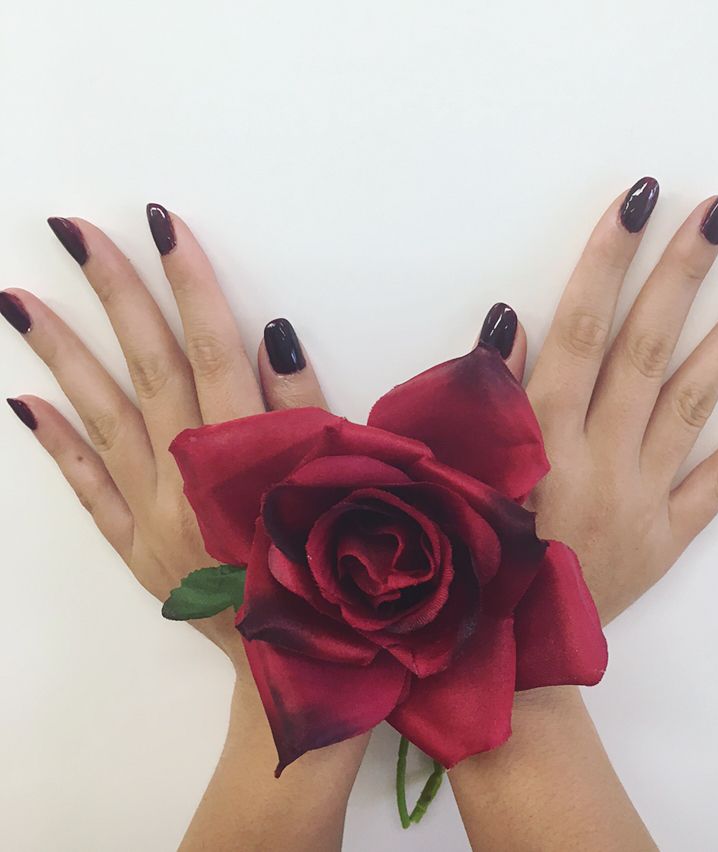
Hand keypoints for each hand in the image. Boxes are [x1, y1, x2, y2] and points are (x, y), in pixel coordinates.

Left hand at [2, 208, 325, 665]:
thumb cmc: (331, 573)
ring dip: (63, 355)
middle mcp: (185, 476)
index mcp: (241, 458)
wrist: (294, 667)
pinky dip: (57, 445)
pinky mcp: (135, 545)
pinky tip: (25, 403)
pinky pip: (87, 489)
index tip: (164, 225)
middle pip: (149, 366)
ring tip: (20, 300)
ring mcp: (150, 511)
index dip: (189, 283)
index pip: (212, 348)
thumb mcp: (335, 486)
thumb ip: (304, 411)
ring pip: (101, 418)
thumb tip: (270, 337)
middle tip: (74, 232)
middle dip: (114, 293)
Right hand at [501, 179, 717, 624]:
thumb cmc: (466, 558)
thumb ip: (487, 399)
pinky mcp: (669, 533)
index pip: (578, 331)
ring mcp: (643, 495)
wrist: (509, 656)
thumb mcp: (456, 475)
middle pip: (646, 349)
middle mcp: (599, 456)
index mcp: (540, 440)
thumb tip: (510, 319)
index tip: (637, 202)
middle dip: (682, 273)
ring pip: (695, 401)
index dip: (606, 262)